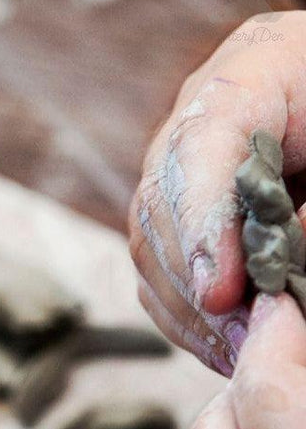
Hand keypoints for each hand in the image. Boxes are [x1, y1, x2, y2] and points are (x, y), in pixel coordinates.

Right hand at [129, 12, 305, 375]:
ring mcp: (174, 171)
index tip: (223, 292)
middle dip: (194, 282)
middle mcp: (190, 124)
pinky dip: (185, 317)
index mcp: (245, 75)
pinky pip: (158, 271)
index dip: (203, 224)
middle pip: (158, 207)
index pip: (198, 149)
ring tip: (237, 352)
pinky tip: (222, 347)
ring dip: (188, 310)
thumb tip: (280, 265)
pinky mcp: (175, 215)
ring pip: (149, 247)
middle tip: (240, 336)